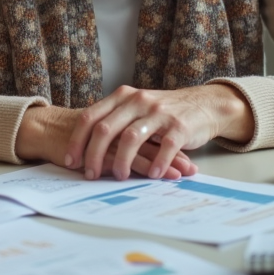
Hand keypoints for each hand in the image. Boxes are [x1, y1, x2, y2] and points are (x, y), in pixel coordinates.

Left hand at [16, 104, 197, 179]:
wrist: (203, 105)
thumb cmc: (163, 112)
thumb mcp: (135, 107)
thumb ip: (114, 120)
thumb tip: (85, 148)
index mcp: (122, 96)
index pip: (90, 117)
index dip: (77, 140)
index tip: (70, 160)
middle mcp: (137, 101)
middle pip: (106, 129)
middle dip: (94, 155)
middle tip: (90, 174)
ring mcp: (158, 113)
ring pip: (131, 138)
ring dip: (122, 162)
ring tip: (119, 177)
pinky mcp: (179, 126)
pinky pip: (164, 147)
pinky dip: (156, 164)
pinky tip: (151, 175)